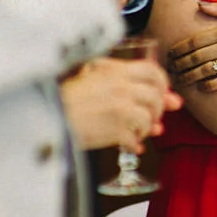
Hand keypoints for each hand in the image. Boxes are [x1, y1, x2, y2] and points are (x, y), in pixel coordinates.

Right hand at [59, 56, 181, 151]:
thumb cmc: (67, 98)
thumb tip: (169, 98)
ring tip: (138, 131)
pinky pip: (136, 138)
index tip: (162, 93)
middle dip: (158, 109)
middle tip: (152, 117)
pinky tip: (131, 145)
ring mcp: (119, 108)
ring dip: (147, 127)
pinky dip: (136, 143)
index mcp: (115, 71)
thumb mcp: (93, 77)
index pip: (153, 71)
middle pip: (156, 96)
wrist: (47, 116)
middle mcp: (121, 87)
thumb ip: (126, 81)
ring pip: (149, 118)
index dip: (162, 83)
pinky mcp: (114, 129)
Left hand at [169, 2, 216, 90]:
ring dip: (190, 76)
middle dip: (180, 64)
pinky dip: (209, 85)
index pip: (194, 41)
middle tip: (171, 69)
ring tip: (181, 80)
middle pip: (196, 57)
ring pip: (205, 71)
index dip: (179, 49)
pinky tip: (202, 86)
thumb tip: (199, 5)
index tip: (170, 54)